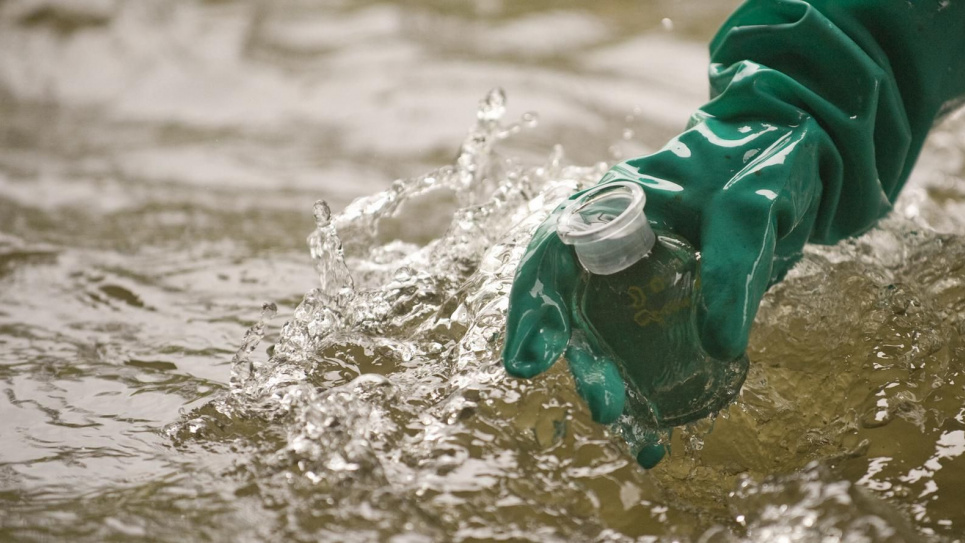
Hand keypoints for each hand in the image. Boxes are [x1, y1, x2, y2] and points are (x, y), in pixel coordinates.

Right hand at [503, 115, 824, 425]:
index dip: (533, 307)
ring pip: (602, 336)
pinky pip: (641, 347)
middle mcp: (609, 242)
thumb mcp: (751, 206)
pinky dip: (645, 387)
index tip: (529, 361)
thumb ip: (732, 266)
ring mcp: (635, 275)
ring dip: (613, 386)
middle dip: (580, 361)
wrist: (796, 154)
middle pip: (570, 307)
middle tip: (605, 408)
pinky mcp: (663, 300)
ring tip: (640, 438)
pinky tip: (659, 425)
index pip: (551, 255)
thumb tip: (719, 346)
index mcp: (611, 203)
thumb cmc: (762, 161)